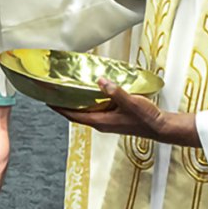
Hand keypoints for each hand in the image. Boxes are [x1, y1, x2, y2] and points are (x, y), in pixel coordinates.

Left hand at [52, 79, 199, 146]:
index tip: (47, 101)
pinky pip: (96, 110)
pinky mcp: (114, 118)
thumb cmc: (146, 117)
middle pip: (77, 114)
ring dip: (77, 103)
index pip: (73, 116)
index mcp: (100, 122)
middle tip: (55, 92)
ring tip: (68, 90)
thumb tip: (100, 81)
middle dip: (65, 104)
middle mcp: (101, 123)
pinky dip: (90, 102)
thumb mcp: (130, 102)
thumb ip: (115, 92)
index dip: (59, 108)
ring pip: (86, 112)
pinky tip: (92, 92)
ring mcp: (107, 122)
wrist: (160, 127)